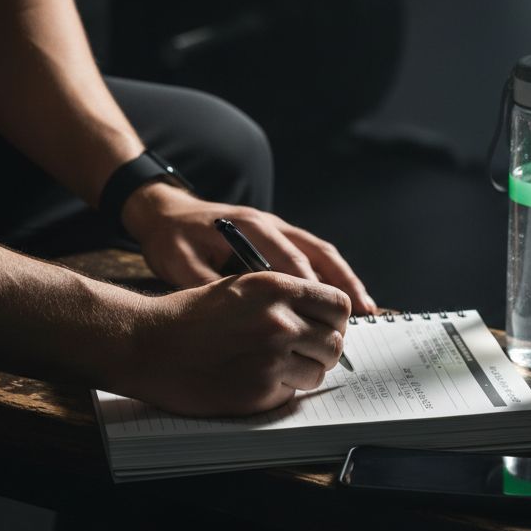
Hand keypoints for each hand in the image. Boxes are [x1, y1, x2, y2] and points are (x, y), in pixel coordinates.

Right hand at [113, 271, 350, 416]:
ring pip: (317, 372)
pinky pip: (290, 394)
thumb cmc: (193, 315)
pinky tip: (250, 379)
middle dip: (322, 351)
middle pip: (335, 343)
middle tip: (302, 353)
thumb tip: (327, 316)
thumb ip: (286, 297)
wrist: (149, 344)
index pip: (339, 305)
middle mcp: (280, 321)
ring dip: (301, 373)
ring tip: (271, 366)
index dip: (336, 320)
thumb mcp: (243, 286)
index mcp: (277, 287)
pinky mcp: (259, 391)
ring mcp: (271, 358)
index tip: (326, 328)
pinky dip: (278, 391)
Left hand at [122, 183, 378, 313]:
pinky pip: (316, 253)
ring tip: (366, 308)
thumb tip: (240, 315)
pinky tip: (345, 297)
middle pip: (318, 252)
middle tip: (361, 314)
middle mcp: (271, 223)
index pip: (290, 259)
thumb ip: (209, 285)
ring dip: (345, 279)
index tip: (325, 319)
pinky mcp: (279, 235)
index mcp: (249, 227)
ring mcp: (278, 227)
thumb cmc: (172, 239)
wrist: (164, 212)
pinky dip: (334, 274)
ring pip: (323, 252)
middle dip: (342, 284)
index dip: (311, 290)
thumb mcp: (180, 264)